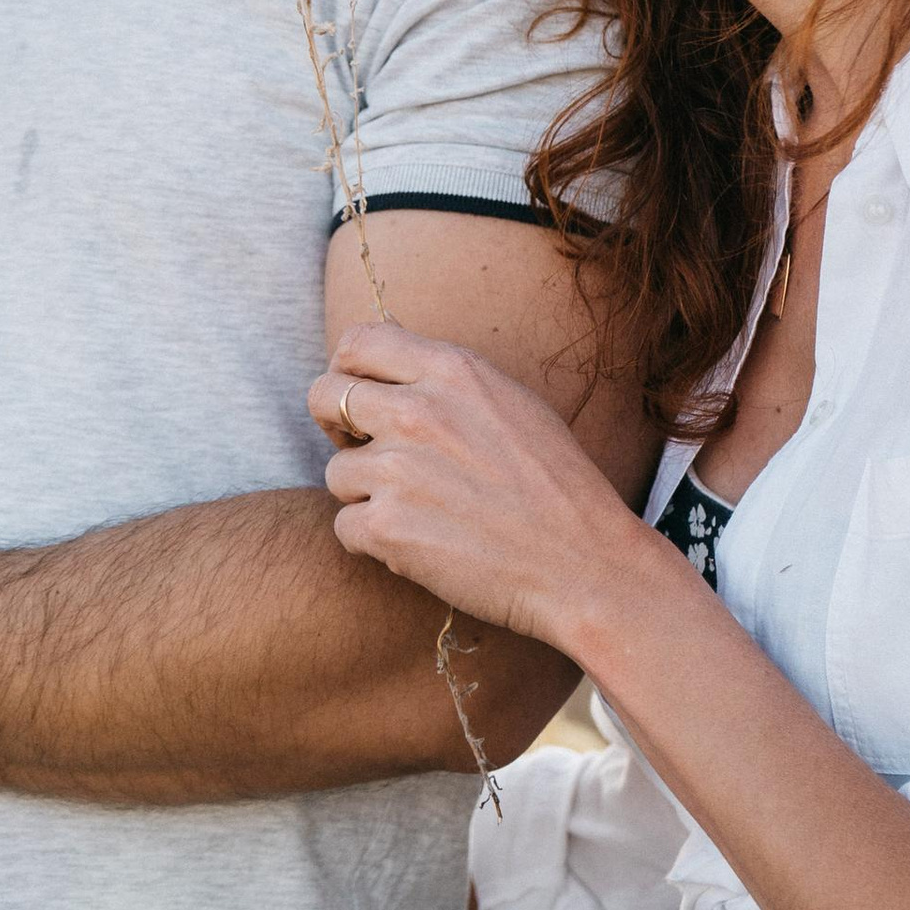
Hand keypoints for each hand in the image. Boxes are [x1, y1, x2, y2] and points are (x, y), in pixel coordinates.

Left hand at [307, 322, 655, 656]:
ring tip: (423, 512)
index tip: (364, 401)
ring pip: (337, 471)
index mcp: (452, 371)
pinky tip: (422, 545)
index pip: (356, 342)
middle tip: (373, 457)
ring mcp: (397, 470)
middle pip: (324, 397)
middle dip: (339, 429)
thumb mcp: (513, 404)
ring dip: (366, 494)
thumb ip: (448, 382)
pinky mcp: (386, 527)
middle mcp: (418, 411)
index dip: (348, 372)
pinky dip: (374, 540)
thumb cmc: (558, 488)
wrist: (585, 566)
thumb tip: (389, 363)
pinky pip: (345, 526)